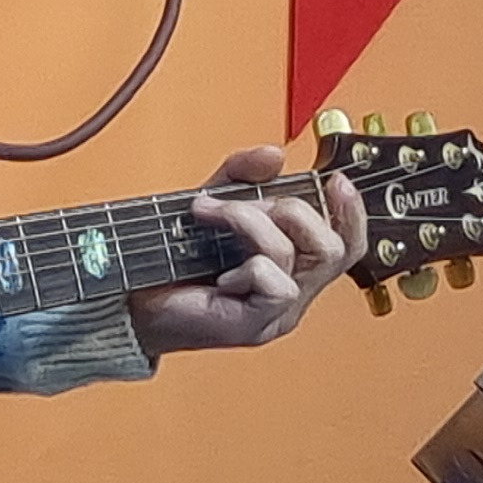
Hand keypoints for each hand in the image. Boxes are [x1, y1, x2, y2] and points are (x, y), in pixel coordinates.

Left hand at [129, 146, 367, 354]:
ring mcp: (277, 313)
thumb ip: (241, 175)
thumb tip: (274, 156)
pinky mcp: (255, 326)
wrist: (131, 302)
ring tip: (209, 216)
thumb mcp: (211, 202)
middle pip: (333, 247)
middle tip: (238, 204)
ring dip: (250, 222)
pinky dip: (249, 267)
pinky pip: (278, 284)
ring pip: (296, 255)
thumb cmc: (171, 260)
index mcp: (293, 267)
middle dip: (291, 209)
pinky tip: (221, 276)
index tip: (335, 180)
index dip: (351, 212)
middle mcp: (293, 292)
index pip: (346, 243)